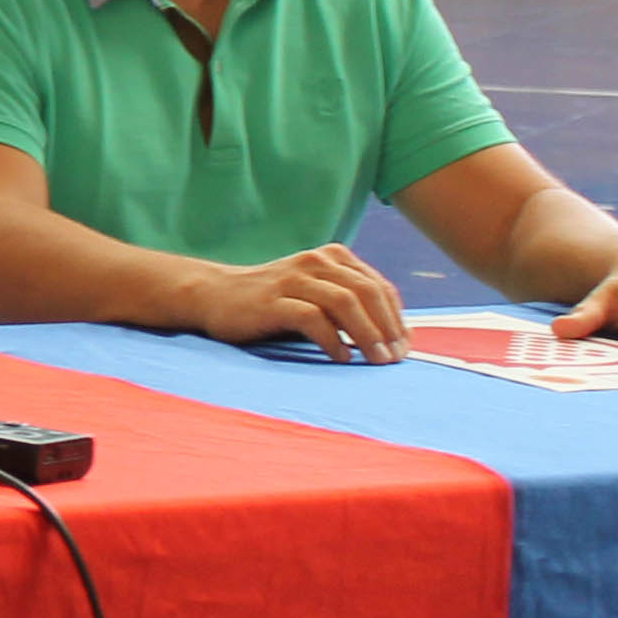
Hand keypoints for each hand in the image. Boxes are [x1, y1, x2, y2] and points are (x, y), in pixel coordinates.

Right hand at [190, 243, 410, 361]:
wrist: (213, 295)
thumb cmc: (271, 302)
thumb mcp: (314, 293)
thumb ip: (347, 305)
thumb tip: (392, 337)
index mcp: (331, 257)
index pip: (379, 287)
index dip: (397, 318)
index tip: (404, 348)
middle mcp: (314, 262)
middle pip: (367, 292)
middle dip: (387, 328)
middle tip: (395, 358)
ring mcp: (292, 279)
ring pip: (345, 302)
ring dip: (367, 334)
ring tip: (376, 360)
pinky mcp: (271, 301)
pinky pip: (312, 318)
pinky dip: (332, 340)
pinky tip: (341, 358)